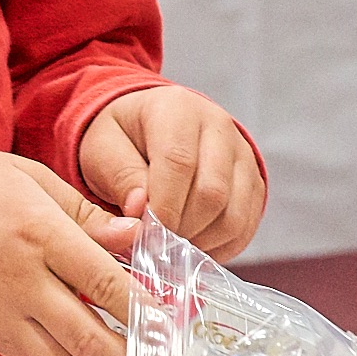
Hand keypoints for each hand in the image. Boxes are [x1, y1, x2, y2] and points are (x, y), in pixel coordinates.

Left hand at [78, 86, 266, 259]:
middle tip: (155, 243)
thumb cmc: (122, 138)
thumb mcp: (102, 148)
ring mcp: (241, 153)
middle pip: (213, 192)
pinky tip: (192, 245)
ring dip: (200, 242)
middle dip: (181, 228)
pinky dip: (219, 247)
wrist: (148, 129)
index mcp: (176, 109)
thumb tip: (139, 210)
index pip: (179, 162)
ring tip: (171, 245)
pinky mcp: (254, 180)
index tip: (144, 233)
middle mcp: (217, 125)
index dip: (163, 206)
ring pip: (233, 214)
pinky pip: (246, 226)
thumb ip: (119, 177)